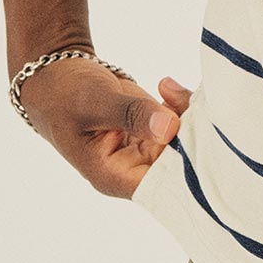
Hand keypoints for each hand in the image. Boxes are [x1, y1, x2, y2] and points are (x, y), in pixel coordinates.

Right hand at [17, 62, 194, 198]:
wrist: (58, 76)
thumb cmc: (65, 95)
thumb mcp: (94, 102)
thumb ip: (131, 114)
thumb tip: (169, 127)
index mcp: (114, 176)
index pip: (160, 186)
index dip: (185, 168)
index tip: (203, 142)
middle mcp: (134, 169)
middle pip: (178, 164)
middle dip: (193, 136)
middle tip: (196, 105)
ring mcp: (146, 149)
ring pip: (184, 141)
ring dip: (189, 115)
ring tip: (173, 91)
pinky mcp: (154, 130)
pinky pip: (180, 124)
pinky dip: (182, 105)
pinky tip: (168, 86)